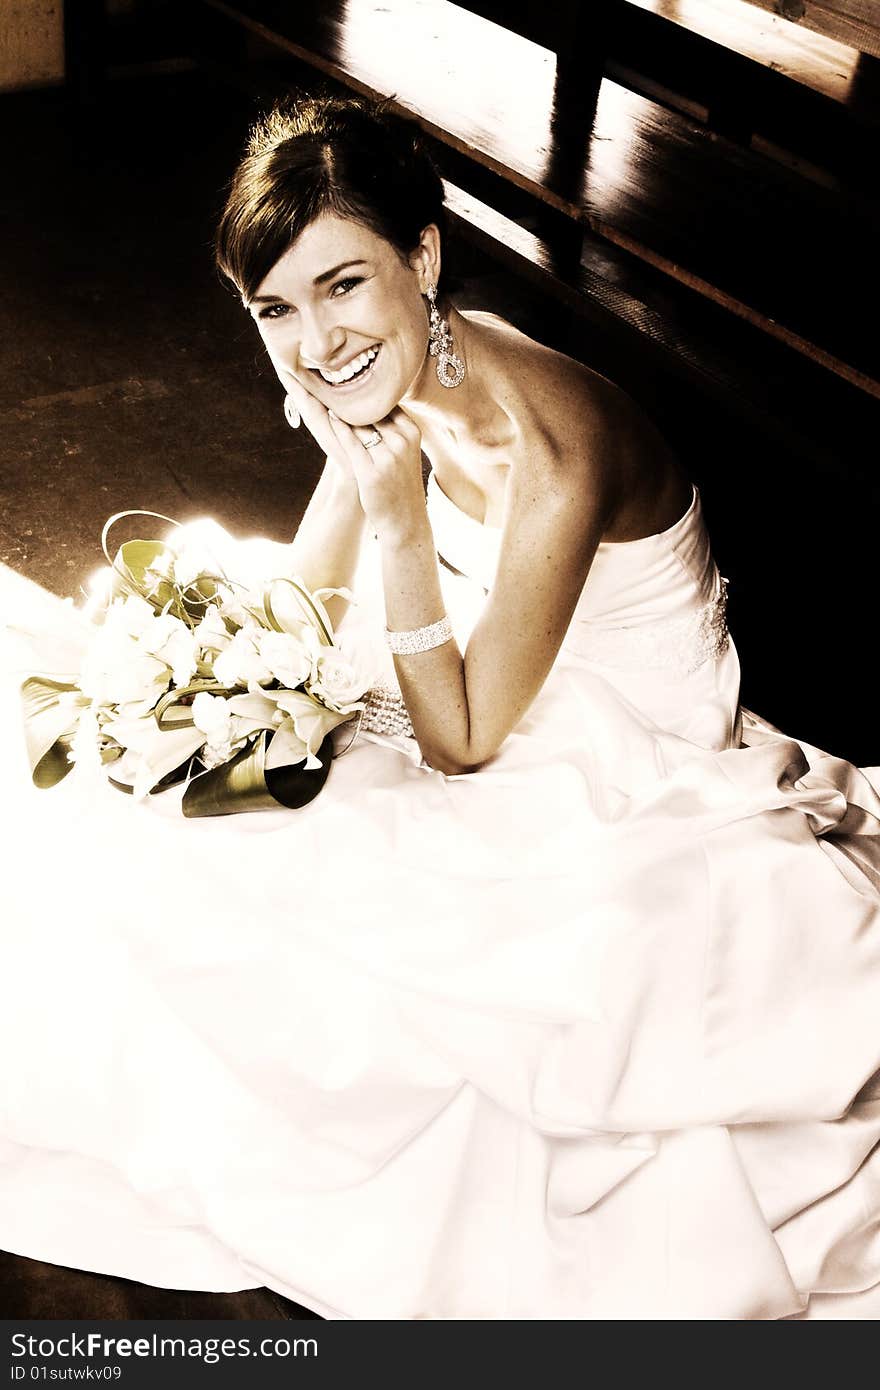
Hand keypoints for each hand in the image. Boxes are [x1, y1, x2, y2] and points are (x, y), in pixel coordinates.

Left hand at [283, 375, 427, 544]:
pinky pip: (351, 441)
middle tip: (329, 375)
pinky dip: (338, 427)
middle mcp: (402, 440)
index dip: (366, 390)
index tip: (347, 375)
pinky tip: (328, 415)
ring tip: (323, 390)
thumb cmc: (400, 484)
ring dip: (341, 408)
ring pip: (359, 422)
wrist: (405, 520)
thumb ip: (392, 427)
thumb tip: (374, 403)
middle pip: (370, 408)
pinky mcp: (371, 471)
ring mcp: (388, 455)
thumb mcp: (404, 451)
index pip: (385, 401)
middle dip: (350, 395)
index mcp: (411, 431)